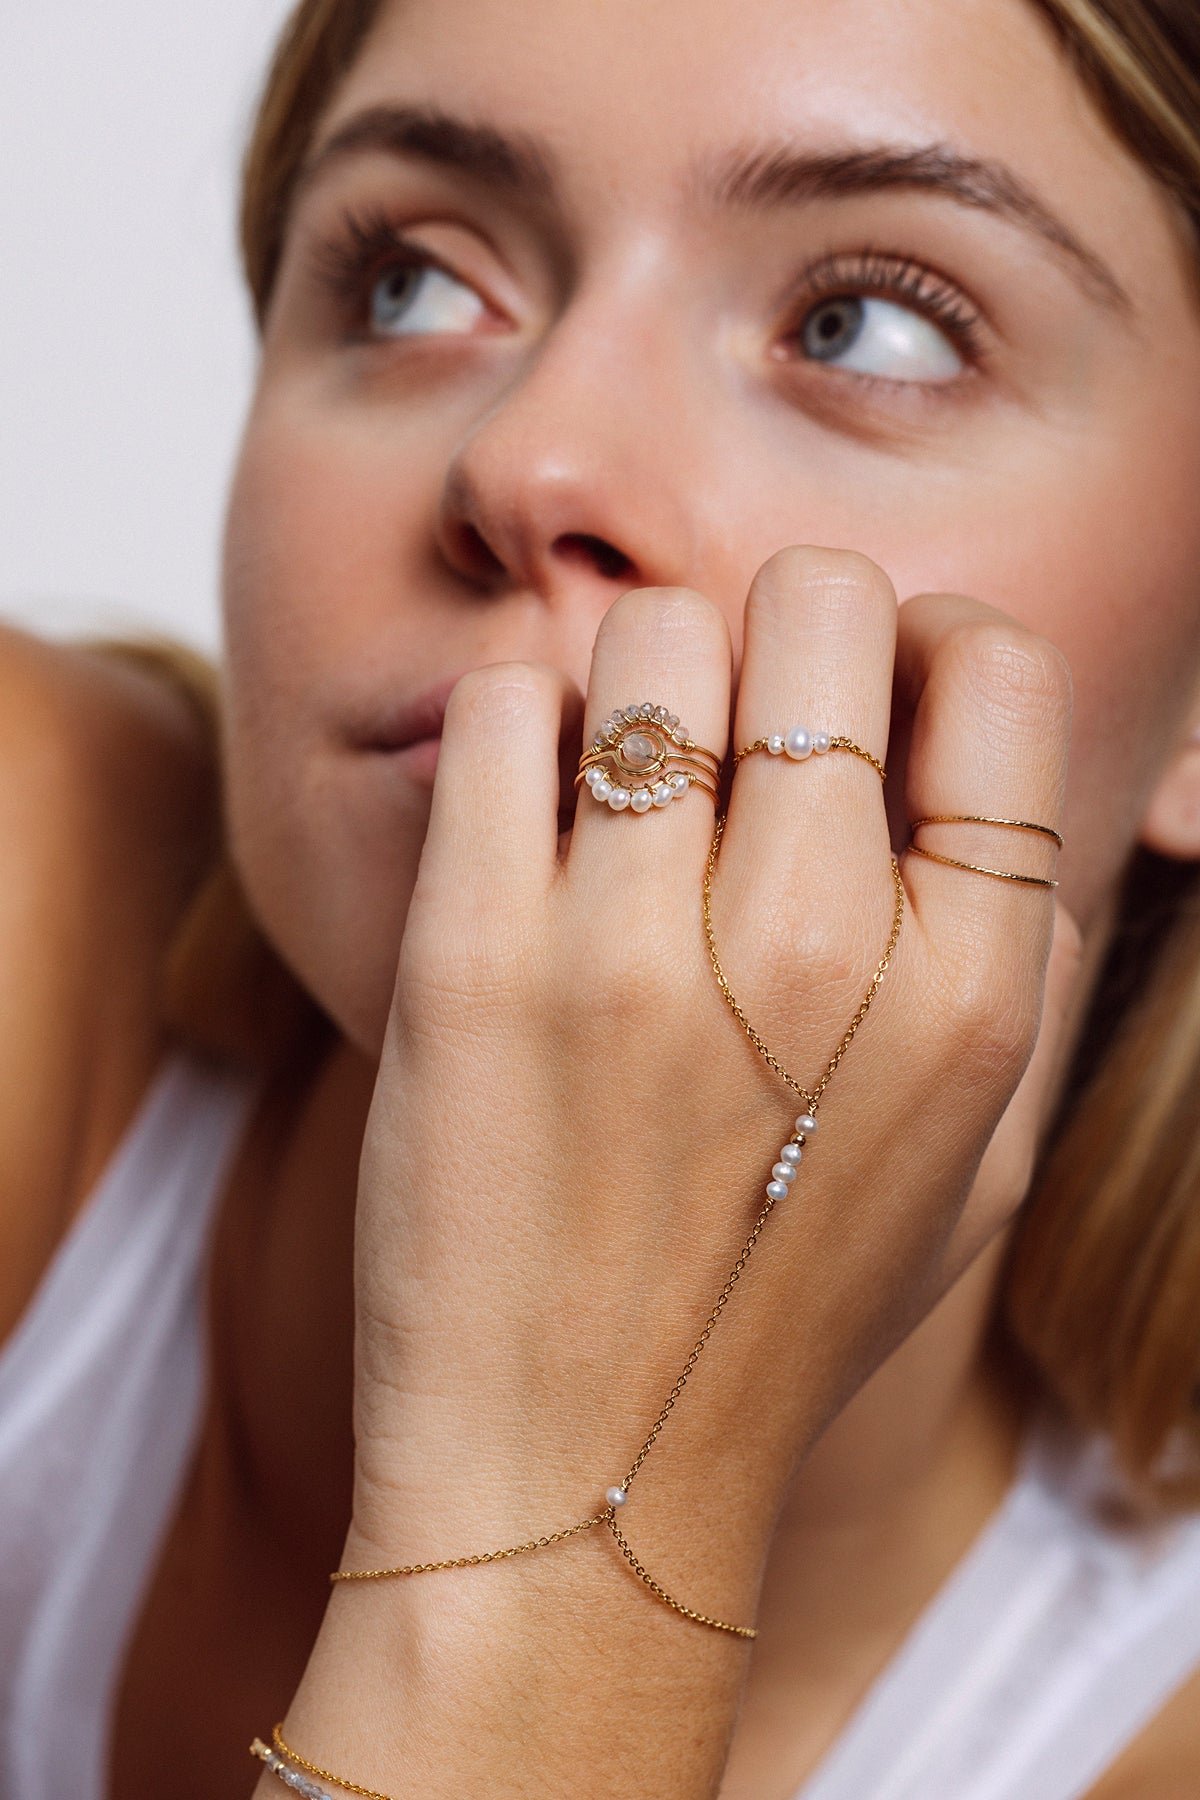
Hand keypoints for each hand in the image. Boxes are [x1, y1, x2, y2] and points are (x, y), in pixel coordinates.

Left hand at [347, 545, 1079, 1620]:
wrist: (577, 1487)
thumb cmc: (779, 1310)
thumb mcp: (979, 1162)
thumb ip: (1019, 961)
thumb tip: (973, 781)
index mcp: (970, 992)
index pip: (998, 670)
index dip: (931, 648)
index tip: (868, 700)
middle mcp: (816, 951)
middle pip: (822, 602)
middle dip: (781, 639)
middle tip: (734, 733)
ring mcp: (631, 952)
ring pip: (653, 633)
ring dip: (639, 683)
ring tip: (621, 788)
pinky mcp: (469, 962)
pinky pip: (498, 706)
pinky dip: (513, 727)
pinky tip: (525, 818)